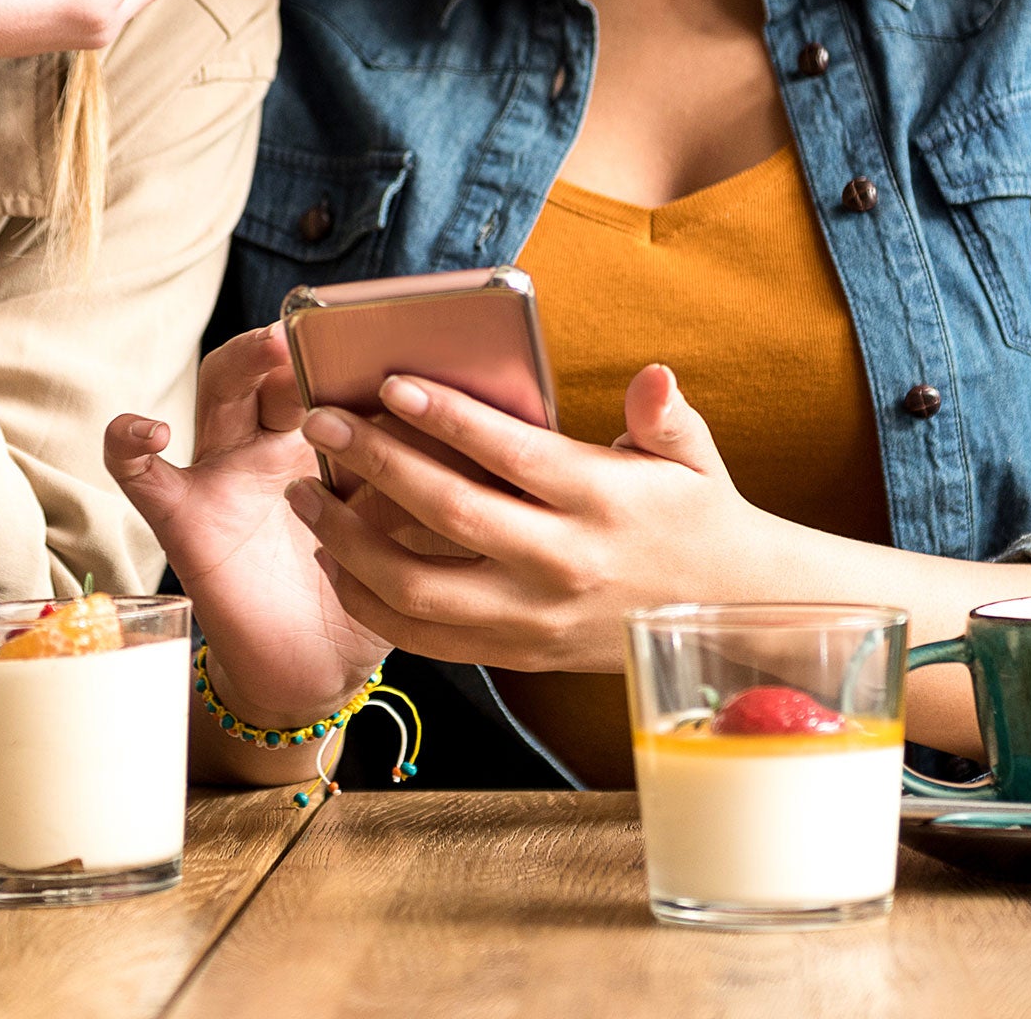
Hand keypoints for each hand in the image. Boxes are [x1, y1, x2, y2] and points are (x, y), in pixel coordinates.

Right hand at [105, 326, 390, 728]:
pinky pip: (142, 475)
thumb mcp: (404, 521)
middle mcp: (269, 441)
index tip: (391, 323)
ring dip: (242, 362)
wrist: (318, 668)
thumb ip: (421, 471)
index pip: (331, 368)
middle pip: (275, 365)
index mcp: (323, 435)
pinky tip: (149, 429)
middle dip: (305, 338)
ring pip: (217, 392)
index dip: (354, 343)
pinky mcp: (185, 517)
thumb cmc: (366, 584)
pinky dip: (130, 444)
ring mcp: (223, 472)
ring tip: (270, 348)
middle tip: (339, 326)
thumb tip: (477, 416)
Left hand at [288, 363, 785, 672]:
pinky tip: (335, 560)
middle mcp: (562, 563)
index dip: (446, 417)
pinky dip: (371, 601)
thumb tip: (655, 377)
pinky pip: (425, 637)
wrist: (724, 615)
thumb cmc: (694, 514)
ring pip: (419, 589)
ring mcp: (533, 617)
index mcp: (601, 502)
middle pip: (448, 514)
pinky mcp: (515, 653)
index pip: (509, 454)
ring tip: (306, 494)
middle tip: (319, 424)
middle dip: (373, 464)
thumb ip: (663, 415)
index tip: (389, 385)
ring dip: (349, 541)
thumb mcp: (691, 456)